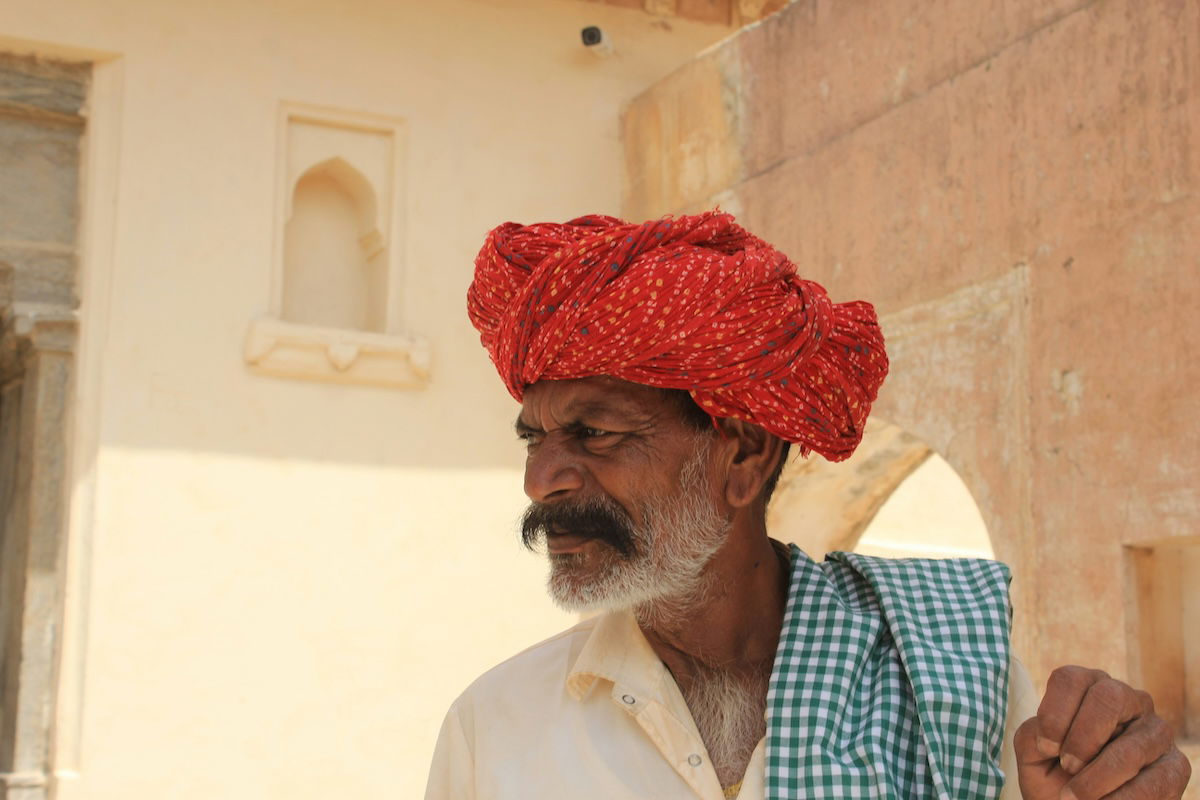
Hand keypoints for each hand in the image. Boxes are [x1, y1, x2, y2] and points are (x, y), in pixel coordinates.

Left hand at [1013, 666, 1190, 798]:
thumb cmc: (1055, 775)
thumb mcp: (1033, 754)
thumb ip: (1032, 735)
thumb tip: (1049, 736)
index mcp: (1089, 687)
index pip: (1071, 679)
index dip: (1054, 714)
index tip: (1045, 748)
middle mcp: (1128, 699)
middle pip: (1108, 696)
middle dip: (1082, 738)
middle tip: (1067, 766)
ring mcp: (1155, 731)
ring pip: (1131, 746)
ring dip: (1097, 778)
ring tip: (1074, 796)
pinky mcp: (1175, 766)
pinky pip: (1154, 782)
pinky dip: (1122, 799)